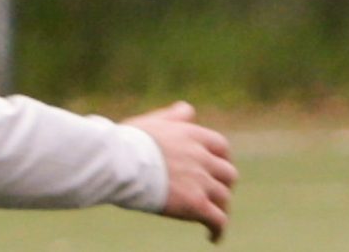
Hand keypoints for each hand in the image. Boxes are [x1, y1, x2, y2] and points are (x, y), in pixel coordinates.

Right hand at [130, 102, 233, 239]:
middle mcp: (203, 158)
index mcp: (194, 136)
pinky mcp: (196, 204)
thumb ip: (174, 116)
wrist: (120, 162)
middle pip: (228, 173)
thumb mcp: (154, 121)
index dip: (222, 160)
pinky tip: (213, 238)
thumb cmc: (128, 143)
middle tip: (214, 194)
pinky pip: (217, 220)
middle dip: (224, 184)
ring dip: (221, 208)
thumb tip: (187, 110)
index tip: (216, 169)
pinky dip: (219, 230)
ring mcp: (201, 182)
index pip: (222, 148)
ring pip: (224, 197)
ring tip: (212, 218)